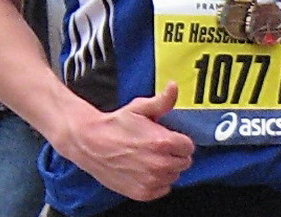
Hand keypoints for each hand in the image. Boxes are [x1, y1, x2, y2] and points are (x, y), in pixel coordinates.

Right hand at [55, 82, 194, 200]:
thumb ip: (162, 101)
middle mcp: (159, 164)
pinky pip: (163, 189)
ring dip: (167, 168)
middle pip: (184, 162)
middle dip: (175, 154)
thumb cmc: (116, 124)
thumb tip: (174, 87)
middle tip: (159, 146)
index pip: (189, 147)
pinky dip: (158, 181)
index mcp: (163, 142)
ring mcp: (151, 181)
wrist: (91, 144)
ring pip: (174, 176)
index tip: (170, 137)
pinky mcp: (143, 193)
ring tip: (150, 157)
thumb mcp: (139, 108)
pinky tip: (145, 169)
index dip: (180, 141)